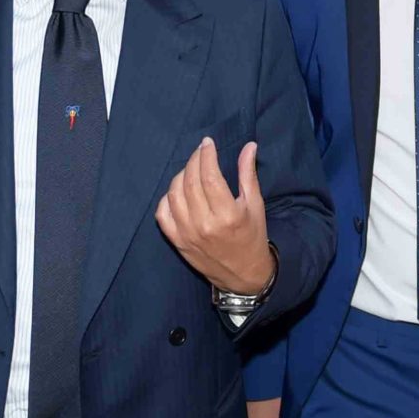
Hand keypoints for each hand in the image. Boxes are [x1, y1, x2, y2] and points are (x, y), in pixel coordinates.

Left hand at [156, 137, 273, 294]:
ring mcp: (187, 234)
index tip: (207, 143)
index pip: (210, 176)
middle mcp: (204, 224)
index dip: (206, 155)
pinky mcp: (177, 242)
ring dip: (180, 175)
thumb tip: (249, 146)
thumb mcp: (255, 205)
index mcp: (227, 214)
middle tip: (200, 151)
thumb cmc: (252, 236)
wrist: (243, 274)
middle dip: (194, 160)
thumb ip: (248, 174)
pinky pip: (162, 214)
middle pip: (190, 181)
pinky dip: (167, 197)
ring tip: (191, 169)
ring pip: (174, 194)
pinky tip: (178, 191)